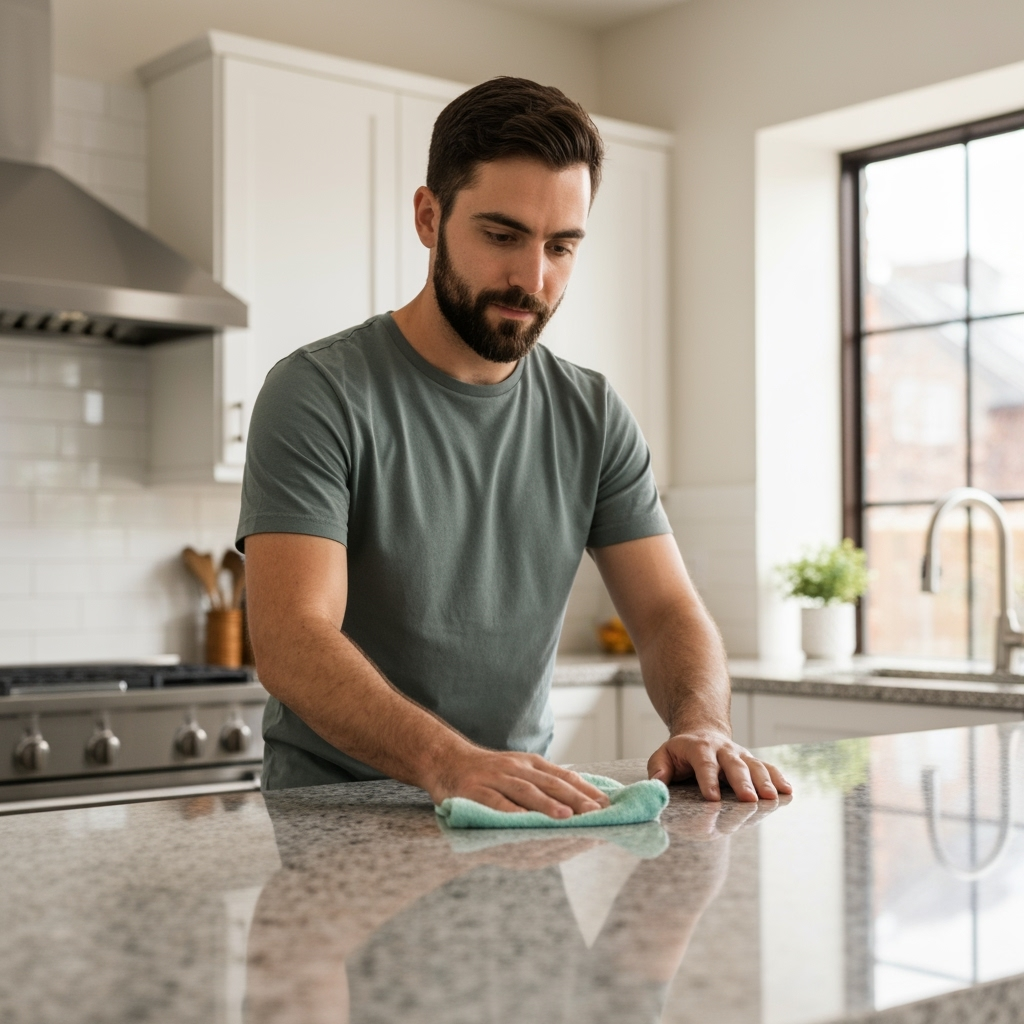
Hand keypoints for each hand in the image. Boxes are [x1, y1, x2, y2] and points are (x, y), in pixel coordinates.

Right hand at [428, 747, 610, 818]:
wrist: (445, 759)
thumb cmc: (487, 770)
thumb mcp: (517, 768)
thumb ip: (542, 780)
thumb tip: (577, 794)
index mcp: (529, 764)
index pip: (563, 776)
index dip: (585, 789)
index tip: (607, 802)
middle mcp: (516, 768)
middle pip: (550, 784)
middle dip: (576, 799)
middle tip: (597, 812)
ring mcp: (495, 778)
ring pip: (526, 792)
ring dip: (548, 805)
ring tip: (568, 816)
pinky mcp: (475, 790)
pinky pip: (495, 802)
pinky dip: (510, 811)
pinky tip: (523, 820)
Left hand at [647, 729, 791, 801]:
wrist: (702, 731)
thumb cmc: (681, 752)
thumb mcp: (664, 755)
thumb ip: (659, 768)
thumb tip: (657, 782)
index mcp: (699, 748)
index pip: (704, 763)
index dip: (708, 780)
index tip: (712, 798)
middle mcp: (723, 749)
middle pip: (733, 764)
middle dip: (741, 782)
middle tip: (748, 799)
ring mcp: (740, 754)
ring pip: (754, 766)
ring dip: (764, 782)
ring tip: (771, 798)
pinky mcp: (752, 761)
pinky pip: (768, 768)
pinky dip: (778, 778)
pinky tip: (788, 791)